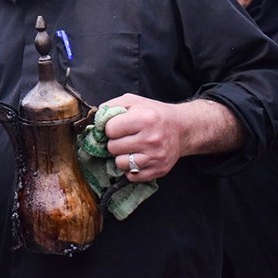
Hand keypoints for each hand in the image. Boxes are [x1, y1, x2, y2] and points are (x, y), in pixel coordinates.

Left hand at [102, 93, 243, 181]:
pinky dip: (130, 169)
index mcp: (145, 119)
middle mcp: (151, 139)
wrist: (182, 129)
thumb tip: (95, 118)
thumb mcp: (134, 101)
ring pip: (120, 163)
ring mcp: (155, 157)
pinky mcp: (158, 171)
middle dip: (115, 142)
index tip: (118, 126)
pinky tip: (137, 157)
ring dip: (121, 156)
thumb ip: (112, 106)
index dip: (110, 128)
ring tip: (131, 148)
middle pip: (113, 147)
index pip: (110, 129)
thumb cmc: (154, 113)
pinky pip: (131, 176)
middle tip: (125, 137)